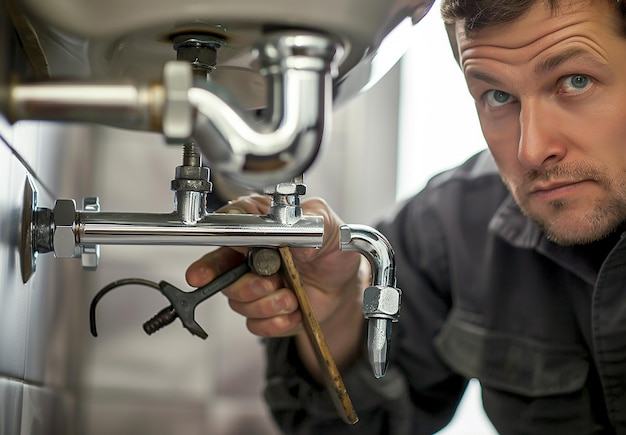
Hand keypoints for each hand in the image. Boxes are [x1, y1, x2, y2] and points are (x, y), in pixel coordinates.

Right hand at [185, 194, 365, 374]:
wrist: (346, 283)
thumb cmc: (333, 248)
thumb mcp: (327, 224)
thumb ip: (307, 217)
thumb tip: (283, 223)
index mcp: (257, 231)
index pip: (222, 240)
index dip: (209, 261)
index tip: (202, 276)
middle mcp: (249, 258)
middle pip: (223, 278)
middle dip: (246, 286)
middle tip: (272, 283)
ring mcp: (254, 287)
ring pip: (239, 303)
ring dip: (268, 305)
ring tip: (292, 297)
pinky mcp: (263, 313)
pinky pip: (255, 325)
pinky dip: (276, 323)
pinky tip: (294, 313)